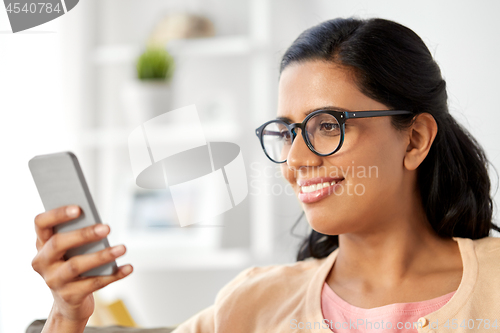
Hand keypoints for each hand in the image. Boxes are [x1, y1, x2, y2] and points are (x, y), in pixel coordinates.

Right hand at [32, 205, 132, 322]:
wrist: (69, 302)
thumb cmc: (72, 265)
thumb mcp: (70, 249)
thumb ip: (78, 235)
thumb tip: (101, 226)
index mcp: (42, 243)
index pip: (41, 223)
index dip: (57, 214)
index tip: (78, 208)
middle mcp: (42, 262)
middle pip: (58, 244)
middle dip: (84, 234)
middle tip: (107, 228)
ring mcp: (54, 281)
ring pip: (76, 266)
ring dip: (102, 256)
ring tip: (122, 248)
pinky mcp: (69, 296)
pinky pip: (94, 283)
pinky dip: (113, 275)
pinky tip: (128, 267)